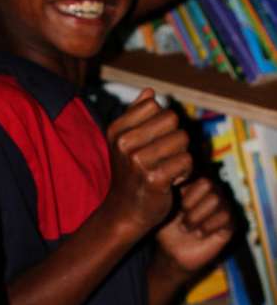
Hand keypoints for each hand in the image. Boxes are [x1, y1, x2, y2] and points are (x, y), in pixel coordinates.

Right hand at [104, 89, 191, 239]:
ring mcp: (138, 162)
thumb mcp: (125, 143)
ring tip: (167, 169)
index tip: (152, 142)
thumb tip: (149, 91)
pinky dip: (185, 172)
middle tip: (163, 157)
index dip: (161, 122)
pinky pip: (186, 160)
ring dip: (181, 155)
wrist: (124, 212)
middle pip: (172, 119)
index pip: (155, 105)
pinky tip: (171, 181)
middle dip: (174, 137)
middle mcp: (124, 143)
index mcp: (117, 130)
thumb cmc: (130, 175)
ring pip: (182, 139)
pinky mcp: (154, 179)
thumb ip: (136, 115)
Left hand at [155, 176, 233, 273]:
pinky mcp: (229, 225)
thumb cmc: (167, 229)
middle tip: (183, 222)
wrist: (172, 252)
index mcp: (198, 187)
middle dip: (193, 209)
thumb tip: (177, 177)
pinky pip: (226, 218)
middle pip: (213, 189)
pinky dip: (208, 227)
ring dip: (198, 219)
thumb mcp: (165, 207)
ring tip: (189, 229)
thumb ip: (172, 191)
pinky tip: (199, 234)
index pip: (204, 180)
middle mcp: (213, 195)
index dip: (190, 196)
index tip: (178, 209)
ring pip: (218, 202)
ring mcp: (223, 209)